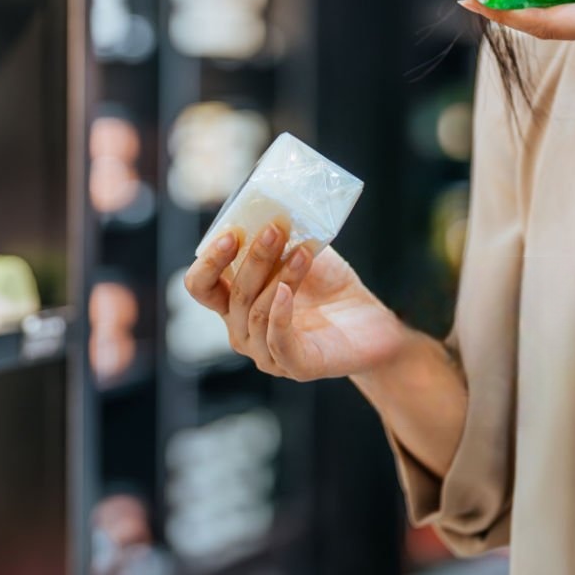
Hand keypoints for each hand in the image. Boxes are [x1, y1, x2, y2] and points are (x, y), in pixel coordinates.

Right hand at [183, 222, 405, 379]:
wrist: (373, 322)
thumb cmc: (331, 288)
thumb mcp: (301, 254)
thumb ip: (281, 238)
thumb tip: (273, 208)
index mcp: (235, 302)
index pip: (201, 286)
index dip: (210, 261)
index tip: (231, 233)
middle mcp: (242, 330)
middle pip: (233, 295)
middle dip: (253, 257)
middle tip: (276, 229)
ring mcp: (265, 352)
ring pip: (256, 313)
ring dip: (278, 276)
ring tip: (303, 251)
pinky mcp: (295, 366)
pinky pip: (277, 341)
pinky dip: (279, 313)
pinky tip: (286, 290)